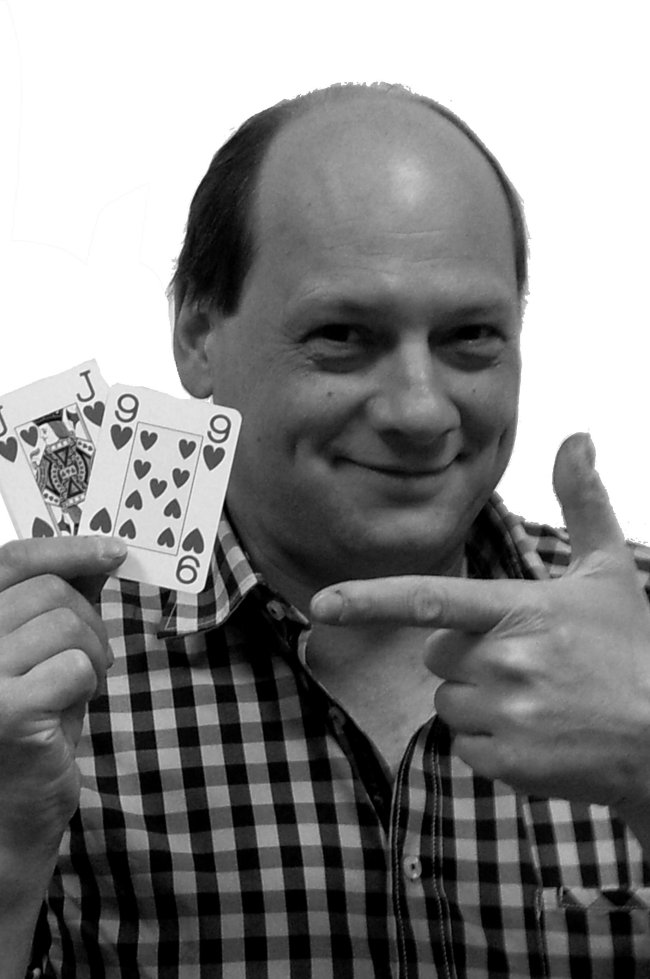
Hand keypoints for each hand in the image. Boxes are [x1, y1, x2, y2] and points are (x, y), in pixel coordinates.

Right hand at [0, 535, 125, 856]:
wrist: (9, 816)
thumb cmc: (28, 728)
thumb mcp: (43, 653)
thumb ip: (60, 603)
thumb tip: (98, 555)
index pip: (11, 559)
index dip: (67, 548)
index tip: (114, 550)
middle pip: (47, 590)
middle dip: (89, 619)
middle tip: (93, 657)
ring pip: (64, 623)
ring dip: (92, 652)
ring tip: (80, 685)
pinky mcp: (6, 711)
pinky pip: (75, 665)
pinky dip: (88, 683)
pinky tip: (70, 708)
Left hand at [310, 434, 649, 812]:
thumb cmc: (631, 649)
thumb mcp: (608, 570)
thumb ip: (583, 501)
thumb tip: (578, 438)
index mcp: (519, 609)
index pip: (430, 600)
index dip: (370, 599)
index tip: (322, 603)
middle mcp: (506, 661)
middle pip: (437, 654)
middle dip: (466, 655)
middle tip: (525, 661)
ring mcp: (506, 715)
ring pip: (448, 702)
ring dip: (478, 700)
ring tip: (536, 699)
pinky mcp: (508, 762)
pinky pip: (464, 745)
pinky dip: (490, 742)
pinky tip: (536, 732)